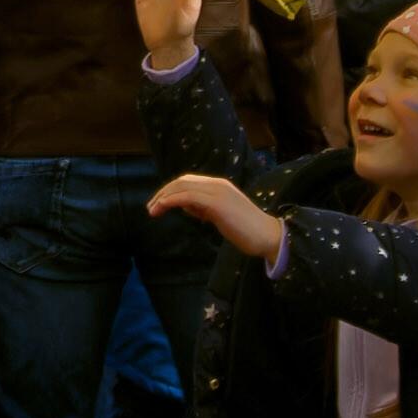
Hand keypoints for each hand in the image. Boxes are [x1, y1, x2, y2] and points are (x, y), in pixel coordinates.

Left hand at [145, 167, 284, 269]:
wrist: (267, 236)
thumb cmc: (246, 230)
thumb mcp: (222, 215)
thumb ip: (206, 209)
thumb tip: (187, 207)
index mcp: (219, 186)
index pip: (188, 181)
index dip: (170, 190)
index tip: (158, 204)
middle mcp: (217, 184)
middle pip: (182, 181)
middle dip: (163, 193)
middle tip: (150, 207)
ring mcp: (217, 192)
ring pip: (182, 187)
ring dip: (163, 198)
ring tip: (152, 211)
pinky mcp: (216, 204)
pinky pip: (187, 197)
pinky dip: (171, 201)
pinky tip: (162, 208)